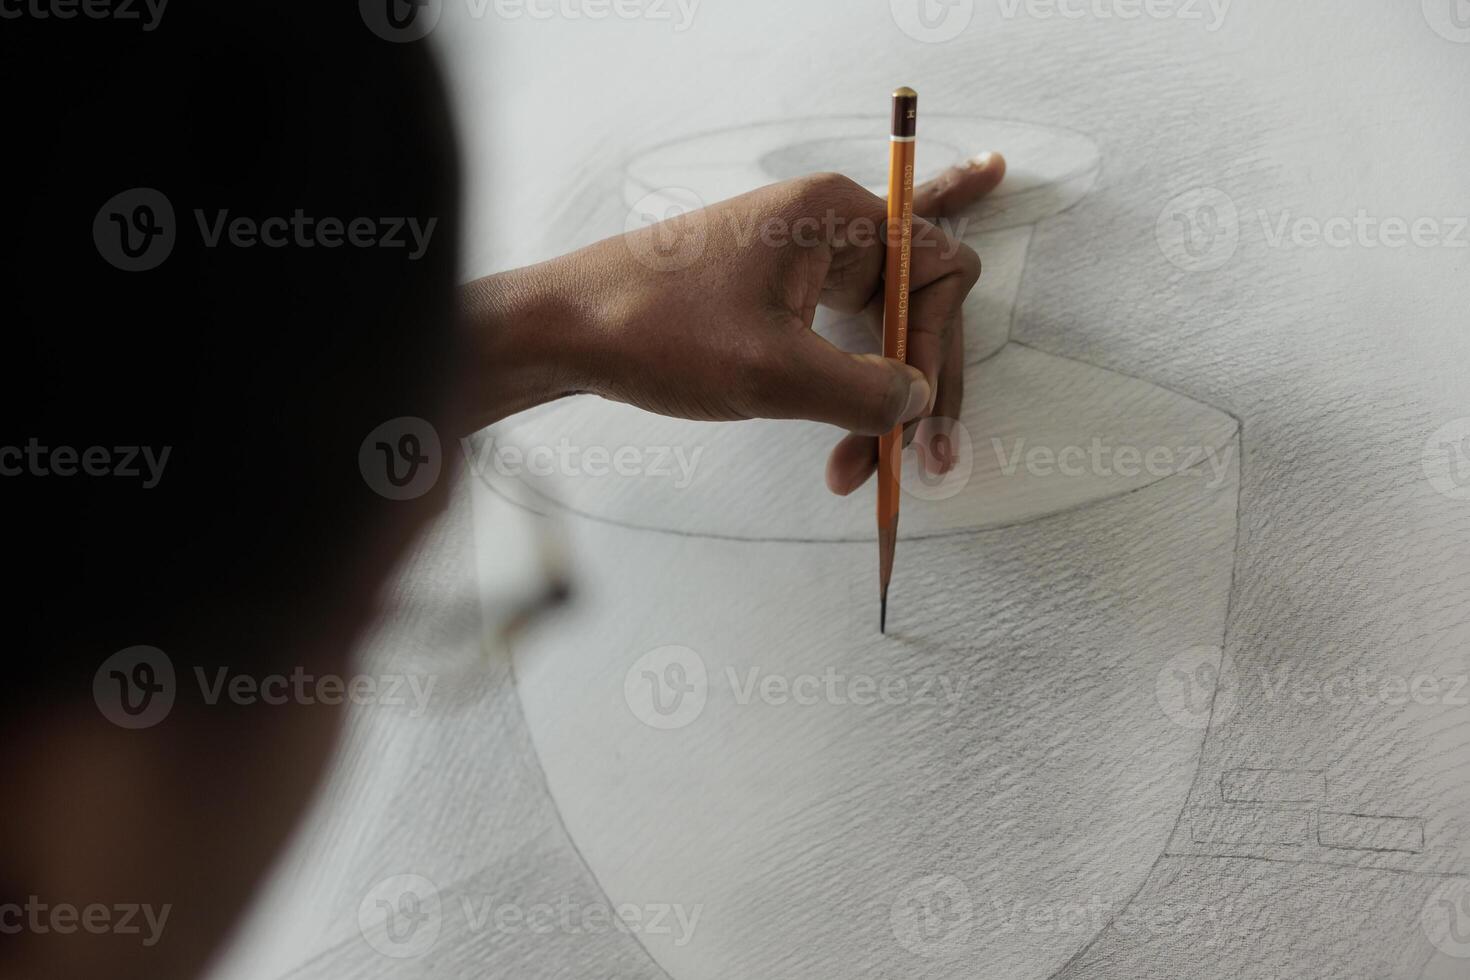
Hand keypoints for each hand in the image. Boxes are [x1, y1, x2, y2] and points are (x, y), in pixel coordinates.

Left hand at [462, 153, 1005, 494]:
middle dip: (916, 388)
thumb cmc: (659, 332)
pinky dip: (845, 389)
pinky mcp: (774, 291)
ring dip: (877, 401)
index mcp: (836, 216)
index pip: (940, 271)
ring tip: (861, 470)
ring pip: (876, 332)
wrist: (566, 328)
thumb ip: (864, 392)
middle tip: (924, 465)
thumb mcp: (774, 374)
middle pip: (916, 305)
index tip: (916, 419)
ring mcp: (799, 258)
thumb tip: (917, 403)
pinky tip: (844, 441)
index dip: (939, 351)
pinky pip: (837, 338)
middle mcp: (826, 226)